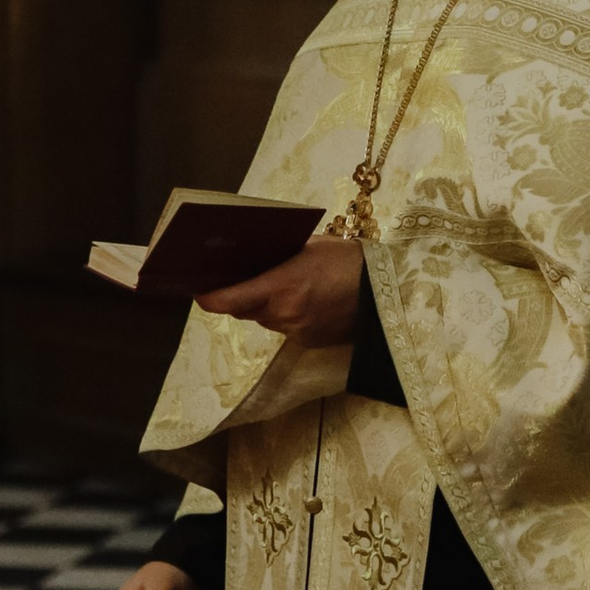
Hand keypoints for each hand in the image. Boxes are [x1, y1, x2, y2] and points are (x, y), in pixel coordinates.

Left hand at [196, 235, 364, 346]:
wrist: (389, 293)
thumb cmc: (350, 260)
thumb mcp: (312, 246)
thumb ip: (279, 254)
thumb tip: (253, 256)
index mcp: (280, 286)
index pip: (228, 301)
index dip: (209, 298)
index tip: (200, 292)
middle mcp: (283, 314)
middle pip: (245, 310)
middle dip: (243, 296)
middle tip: (246, 278)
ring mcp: (297, 332)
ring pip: (267, 320)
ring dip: (267, 306)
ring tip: (286, 285)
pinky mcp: (310, 343)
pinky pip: (286, 329)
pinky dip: (288, 316)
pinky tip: (306, 300)